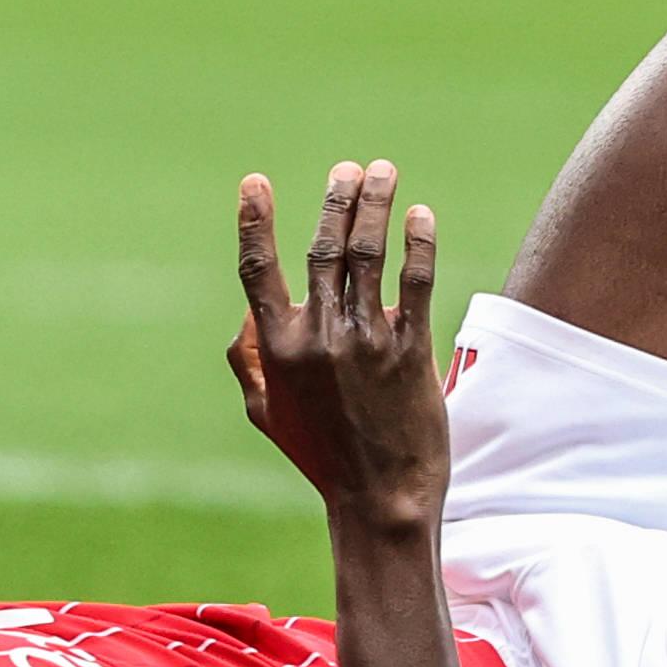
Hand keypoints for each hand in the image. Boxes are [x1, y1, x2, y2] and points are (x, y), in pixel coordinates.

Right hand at [227, 160, 448, 533]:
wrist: (380, 498)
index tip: (254, 182)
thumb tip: (247, 311)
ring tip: (383, 172)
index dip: (255, 221)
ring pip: (367, 255)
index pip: (258, 270)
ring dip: (374, 205)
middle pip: (324, 248)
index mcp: (276, 349)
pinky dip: (417, 244)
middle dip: (335, 199)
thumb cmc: (319, 456)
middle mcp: (317, 338)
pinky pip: (413, 283)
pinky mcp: (409, 350)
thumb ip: (247, 359)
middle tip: (349, 169)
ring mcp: (365, 341)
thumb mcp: (265, 412)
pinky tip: (419, 217)